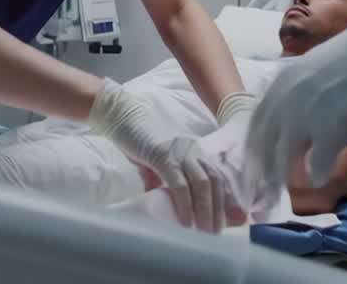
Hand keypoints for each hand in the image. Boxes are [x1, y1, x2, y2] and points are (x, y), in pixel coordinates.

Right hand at [90, 79, 230, 231]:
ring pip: (201, 184)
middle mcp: (192, 150)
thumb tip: (157, 196)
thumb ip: (159, 177)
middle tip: (215, 232)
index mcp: (193, 151)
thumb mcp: (154, 160)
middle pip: (213, 182)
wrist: (122, 115)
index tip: (224, 220)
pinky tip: (185, 220)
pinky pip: (179, 184)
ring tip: (204, 231)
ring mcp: (179, 153)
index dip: (222, 199)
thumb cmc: (137, 137)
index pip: (215, 176)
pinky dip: (185, 204)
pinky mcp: (163, 157)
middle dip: (217, 210)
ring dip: (205, 211)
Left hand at [244, 0, 346, 203]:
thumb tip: (300, 114)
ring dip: (281, 182)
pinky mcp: (334, 127)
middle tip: (261, 197)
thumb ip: (303, 90)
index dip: (253, 150)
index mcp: (284, 80)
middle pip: (264, 146)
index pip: (255, 124)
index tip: (253, 169)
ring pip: (283, 158)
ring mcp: (309, 112)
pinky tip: (320, 180)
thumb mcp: (320, 65)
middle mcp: (289, 97)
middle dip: (260, 174)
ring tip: (283, 199)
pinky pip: (317, 163)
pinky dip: (317, 175)